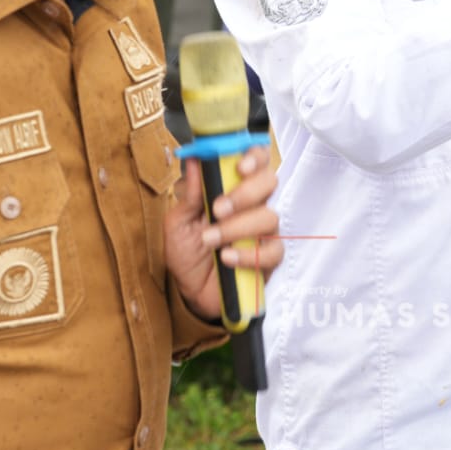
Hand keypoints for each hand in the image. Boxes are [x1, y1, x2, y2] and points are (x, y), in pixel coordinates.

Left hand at [165, 145, 282, 320]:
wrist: (191, 292)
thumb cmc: (188, 252)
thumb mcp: (178, 222)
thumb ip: (190, 193)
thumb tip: (194, 159)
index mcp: (232, 189)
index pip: (255, 161)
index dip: (254, 157)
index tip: (240, 166)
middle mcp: (252, 205)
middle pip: (269, 181)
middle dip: (244, 193)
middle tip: (218, 209)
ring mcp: (264, 231)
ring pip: (268, 216)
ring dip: (236, 228)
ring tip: (211, 240)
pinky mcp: (269, 258)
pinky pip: (272, 251)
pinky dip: (247, 254)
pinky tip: (227, 258)